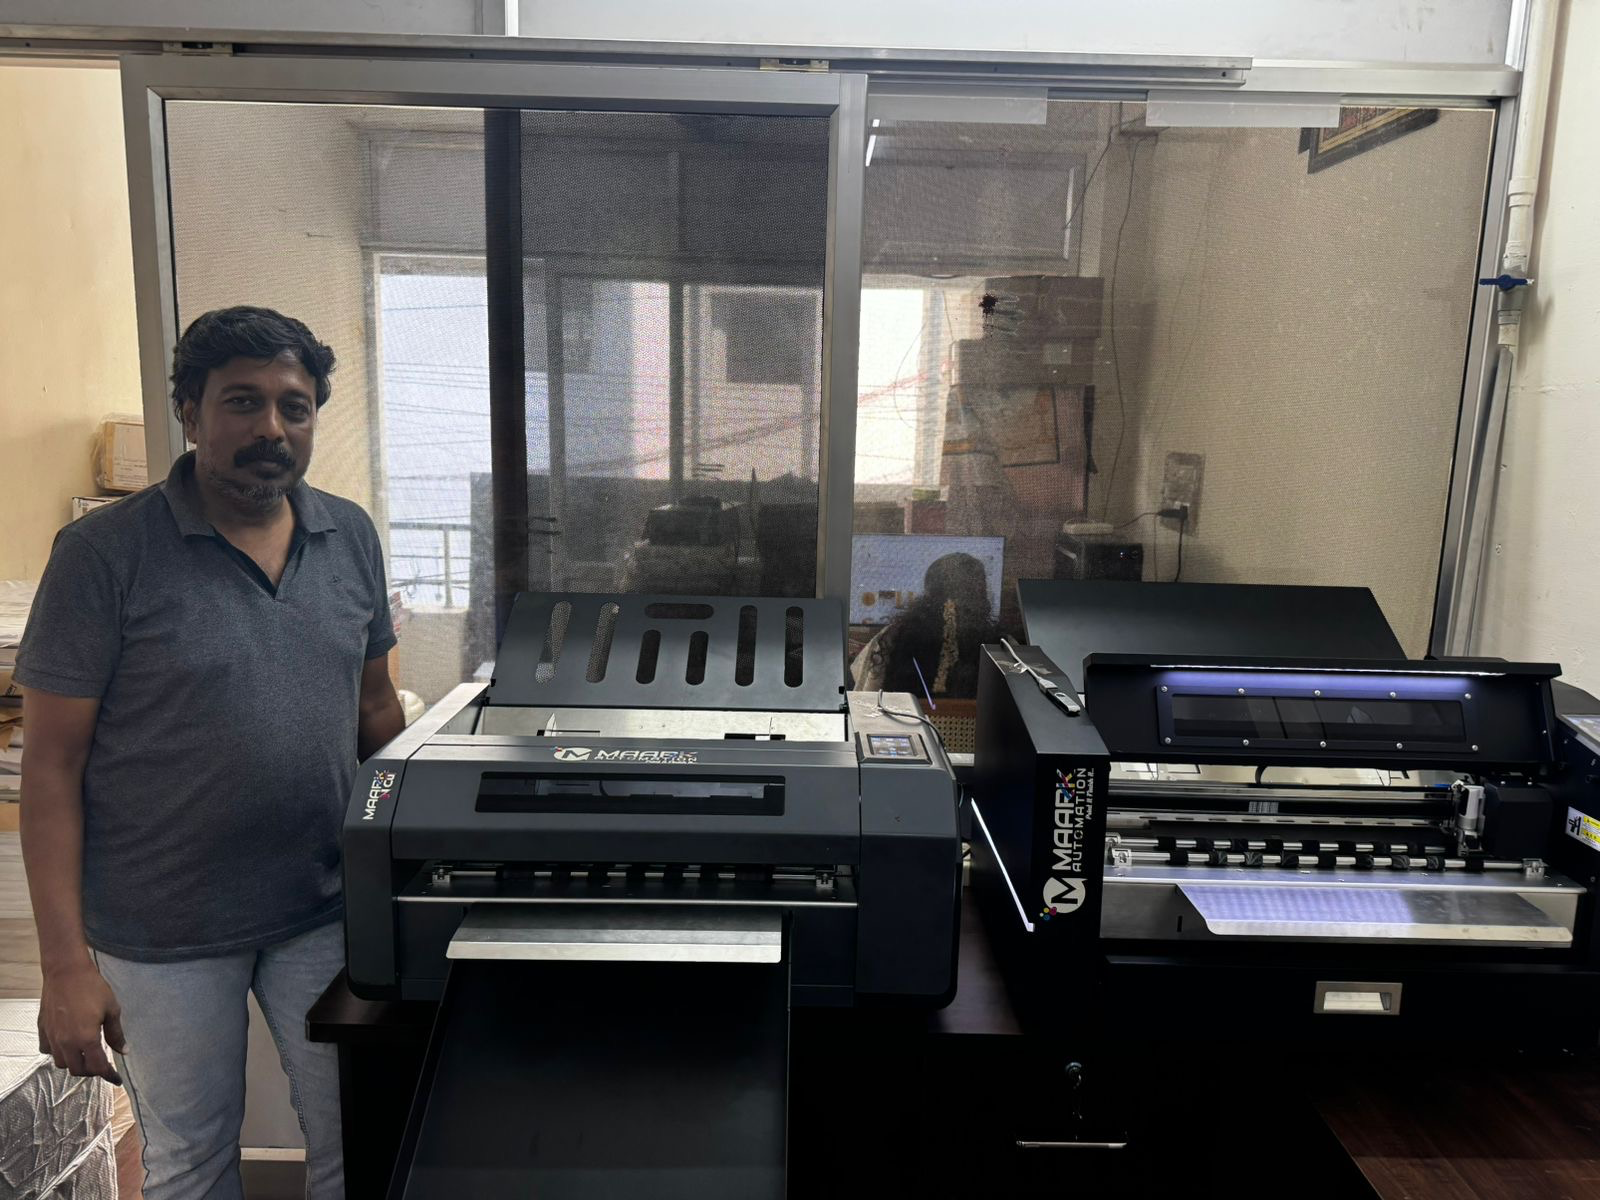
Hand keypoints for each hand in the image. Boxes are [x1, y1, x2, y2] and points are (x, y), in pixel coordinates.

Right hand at [38, 961, 124, 1084]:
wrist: (66, 972)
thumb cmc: (93, 988)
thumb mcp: (112, 1009)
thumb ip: (116, 1034)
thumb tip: (124, 1051)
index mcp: (86, 1039)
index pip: (98, 1067)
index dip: (109, 1075)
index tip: (117, 1080)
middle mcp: (66, 1043)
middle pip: (78, 1070)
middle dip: (92, 1071)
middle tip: (102, 1064)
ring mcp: (52, 1037)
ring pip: (62, 1063)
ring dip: (75, 1063)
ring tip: (85, 1054)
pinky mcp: (43, 1030)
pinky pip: (48, 1051)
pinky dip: (58, 1052)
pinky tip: (67, 1044)